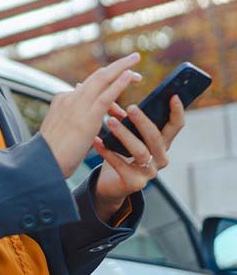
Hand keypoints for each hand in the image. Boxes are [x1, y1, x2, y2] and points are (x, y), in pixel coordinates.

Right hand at [38, 53, 142, 178]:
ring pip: (101, 79)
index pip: (88, 85)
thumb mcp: (62, 131)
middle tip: (133, 59)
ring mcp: (76, 106)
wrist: (43, 163)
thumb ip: (74, 120)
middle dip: (116, 66)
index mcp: (62, 101)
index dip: (106, 79)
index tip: (120, 77)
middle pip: (96, 76)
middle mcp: (69, 98)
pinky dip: (118, 83)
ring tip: (136, 63)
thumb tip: (87, 120)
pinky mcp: (86, 118)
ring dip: (121, 68)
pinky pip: (106, 96)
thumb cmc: (52, 154)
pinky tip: (129, 76)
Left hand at [91, 94, 186, 220]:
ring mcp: (149, 172)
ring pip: (140, 151)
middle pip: (156, 138)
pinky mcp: (134, 183)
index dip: (177, 111)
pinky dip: (107, 152)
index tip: (173, 95)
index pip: (176, 126)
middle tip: (131, 107)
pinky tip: (97, 141)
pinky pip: (121, 165)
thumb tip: (110, 91)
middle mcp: (160, 158)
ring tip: (109, 121)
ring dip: (125, 135)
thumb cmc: (120, 154)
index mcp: (162, 143)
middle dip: (143, 121)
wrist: (110, 183)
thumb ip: (123, 117)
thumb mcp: (126, 135)